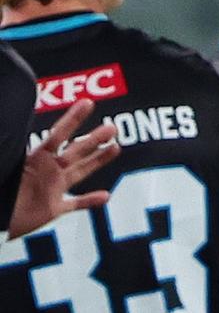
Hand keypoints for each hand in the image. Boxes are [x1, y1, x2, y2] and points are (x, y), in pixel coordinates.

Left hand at [8, 98, 119, 238]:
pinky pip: (75, 203)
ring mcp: (52, 189)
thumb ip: (14, 141)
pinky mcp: (52, 209)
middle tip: (112, 128)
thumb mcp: (12, 161)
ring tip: (115, 148)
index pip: (59, 134)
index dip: (74, 118)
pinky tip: (105, 196)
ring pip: (81, 171)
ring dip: (98, 160)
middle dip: (95, 139)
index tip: (88, 103)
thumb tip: (18, 123)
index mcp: (37, 159)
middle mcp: (48, 170)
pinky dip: (90, 201)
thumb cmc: (1, 190)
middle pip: (77, 150)